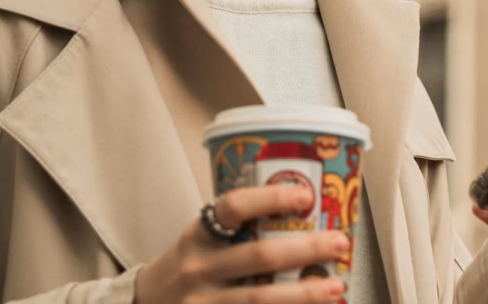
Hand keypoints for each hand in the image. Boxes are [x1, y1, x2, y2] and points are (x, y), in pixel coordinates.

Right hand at [135, 184, 349, 303]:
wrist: (148, 303)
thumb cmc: (190, 264)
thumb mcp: (201, 238)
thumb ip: (238, 227)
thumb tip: (305, 209)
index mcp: (199, 235)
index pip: (232, 208)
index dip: (270, 199)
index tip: (304, 194)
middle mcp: (199, 268)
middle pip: (259, 257)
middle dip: (305, 249)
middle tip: (339, 242)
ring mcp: (204, 303)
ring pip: (261, 299)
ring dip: (304, 293)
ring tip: (336, 285)